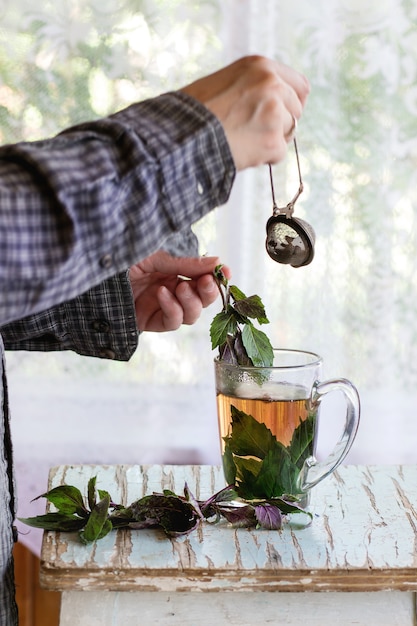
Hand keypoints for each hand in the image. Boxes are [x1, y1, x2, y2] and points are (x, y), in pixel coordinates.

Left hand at [129, 250, 230, 331]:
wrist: (91, 272)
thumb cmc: (121, 257)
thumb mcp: (157, 255)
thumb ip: (186, 262)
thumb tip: (217, 262)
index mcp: (173, 269)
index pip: (203, 277)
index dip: (216, 277)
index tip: (225, 271)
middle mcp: (170, 288)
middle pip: (202, 299)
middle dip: (208, 292)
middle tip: (205, 282)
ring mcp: (160, 306)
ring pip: (192, 314)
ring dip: (192, 302)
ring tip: (180, 287)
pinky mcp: (149, 321)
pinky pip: (172, 322)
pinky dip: (172, 309)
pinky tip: (162, 294)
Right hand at [181, 55, 309, 169]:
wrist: (182, 134)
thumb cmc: (194, 112)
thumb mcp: (225, 83)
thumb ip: (252, 87)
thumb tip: (275, 105)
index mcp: (260, 66)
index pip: (298, 85)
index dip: (293, 102)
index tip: (286, 113)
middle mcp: (272, 84)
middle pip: (297, 110)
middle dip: (282, 124)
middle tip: (256, 133)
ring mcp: (275, 113)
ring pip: (288, 133)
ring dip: (271, 141)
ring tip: (243, 141)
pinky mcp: (272, 140)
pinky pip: (278, 154)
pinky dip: (263, 158)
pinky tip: (242, 152)